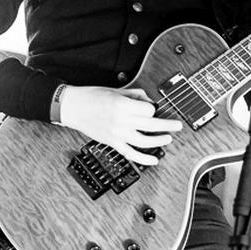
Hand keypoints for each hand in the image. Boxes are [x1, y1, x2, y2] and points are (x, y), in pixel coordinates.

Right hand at [57, 85, 182, 165]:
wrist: (73, 107)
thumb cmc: (91, 96)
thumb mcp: (115, 90)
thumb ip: (134, 95)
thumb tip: (148, 100)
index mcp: (122, 104)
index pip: (149, 109)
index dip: (153, 108)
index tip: (153, 107)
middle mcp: (121, 120)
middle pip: (151, 125)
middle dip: (167, 125)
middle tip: (177, 125)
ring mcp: (117, 134)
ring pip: (145, 141)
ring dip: (160, 140)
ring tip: (168, 138)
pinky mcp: (113, 142)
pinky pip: (131, 154)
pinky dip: (144, 159)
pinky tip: (155, 159)